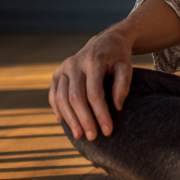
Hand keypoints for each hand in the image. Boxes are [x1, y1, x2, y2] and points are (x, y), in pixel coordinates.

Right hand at [48, 24, 133, 140]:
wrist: (105, 41)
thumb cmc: (118, 57)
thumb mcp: (126, 66)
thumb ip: (123, 85)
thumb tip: (117, 107)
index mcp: (93, 61)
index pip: (94, 93)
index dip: (101, 114)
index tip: (108, 130)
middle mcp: (74, 63)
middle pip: (76, 98)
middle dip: (84, 120)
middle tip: (93, 138)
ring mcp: (63, 67)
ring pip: (61, 98)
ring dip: (70, 119)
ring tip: (80, 135)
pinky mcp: (57, 72)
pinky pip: (53, 94)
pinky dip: (57, 109)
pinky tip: (64, 122)